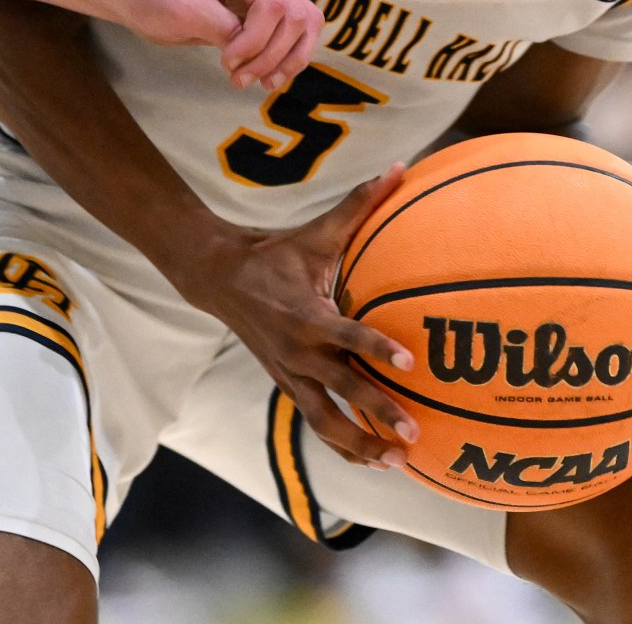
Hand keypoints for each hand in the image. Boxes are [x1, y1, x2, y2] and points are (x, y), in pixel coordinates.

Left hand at [113, 0, 322, 90]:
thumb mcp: (184, 9)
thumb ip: (222, 28)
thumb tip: (253, 53)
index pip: (271, 1)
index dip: (255, 38)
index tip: (228, 61)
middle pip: (293, 15)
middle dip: (270, 53)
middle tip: (238, 78)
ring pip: (304, 25)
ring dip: (286, 59)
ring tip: (261, 83)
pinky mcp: (266, 14)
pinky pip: (295, 36)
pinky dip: (287, 60)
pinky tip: (268, 78)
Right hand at [179, 166, 419, 467]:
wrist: (218, 279)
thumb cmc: (276, 254)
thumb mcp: (316, 231)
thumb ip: (359, 204)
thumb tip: (399, 168)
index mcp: (307, 314)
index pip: (348, 335)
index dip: (378, 349)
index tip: (411, 364)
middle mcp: (299, 351)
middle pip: (341, 390)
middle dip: (376, 412)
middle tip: (412, 433)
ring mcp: (290, 374)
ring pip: (324, 421)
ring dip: (359, 444)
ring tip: (397, 463)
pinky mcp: (287, 386)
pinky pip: (316, 423)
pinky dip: (342, 445)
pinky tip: (372, 462)